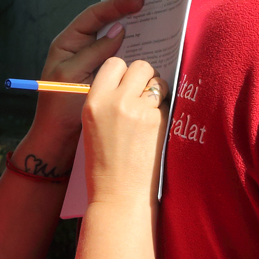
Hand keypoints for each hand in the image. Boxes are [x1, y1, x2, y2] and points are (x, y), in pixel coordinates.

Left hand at [13, 0, 144, 178]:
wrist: (59, 135)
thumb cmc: (59, 106)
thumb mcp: (73, 76)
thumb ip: (94, 52)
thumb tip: (119, 30)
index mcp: (68, 42)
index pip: (93, 15)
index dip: (115, 6)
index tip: (137, 2)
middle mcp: (80, 46)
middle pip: (105, 22)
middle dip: (126, 12)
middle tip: (150, 4)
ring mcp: (93, 59)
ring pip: (115, 38)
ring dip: (133, 31)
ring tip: (154, 22)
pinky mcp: (104, 73)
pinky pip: (120, 56)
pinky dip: (134, 51)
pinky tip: (150, 49)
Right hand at [80, 55, 166, 208]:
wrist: (119, 194)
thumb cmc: (103, 164)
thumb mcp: (92, 126)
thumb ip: (106, 101)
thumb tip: (128, 80)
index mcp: (94, 101)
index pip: (114, 64)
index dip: (123, 71)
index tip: (127, 82)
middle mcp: (115, 101)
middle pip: (139, 66)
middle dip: (145, 77)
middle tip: (143, 94)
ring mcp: (138, 111)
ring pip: (157, 81)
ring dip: (158, 91)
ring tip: (150, 112)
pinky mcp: (158, 122)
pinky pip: (166, 103)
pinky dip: (163, 112)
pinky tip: (154, 129)